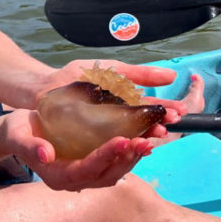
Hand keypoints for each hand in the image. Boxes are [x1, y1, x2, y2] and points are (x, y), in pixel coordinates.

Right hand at [0, 108, 152, 190]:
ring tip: (149, 139)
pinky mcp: (92, 165)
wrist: (18, 133)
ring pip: (115, 172)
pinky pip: (115, 164)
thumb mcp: (17, 135)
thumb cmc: (17, 132)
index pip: (85, 170)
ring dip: (133, 158)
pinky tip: (143, 137)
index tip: (121, 140)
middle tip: (144, 140)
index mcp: (57, 177)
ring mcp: (84, 175)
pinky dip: (129, 153)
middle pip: (106, 176)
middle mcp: (74, 181)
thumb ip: (29, 146)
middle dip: (126, 159)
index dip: (104, 157)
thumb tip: (45, 154)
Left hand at [35, 60, 201, 138]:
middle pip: (139, 129)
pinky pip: (102, 151)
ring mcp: (99, 136)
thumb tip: (171, 76)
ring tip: (151, 137)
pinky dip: (115, 150)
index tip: (179, 112)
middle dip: (154, 128)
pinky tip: (125, 146)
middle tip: (167, 128)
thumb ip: (137, 73)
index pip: (148, 112)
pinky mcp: (82, 146)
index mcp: (123, 107)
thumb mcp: (109, 71)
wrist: (41, 87)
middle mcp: (114, 124)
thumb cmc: (74, 78)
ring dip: (139, 140)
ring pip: (124, 142)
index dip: (164, 112)